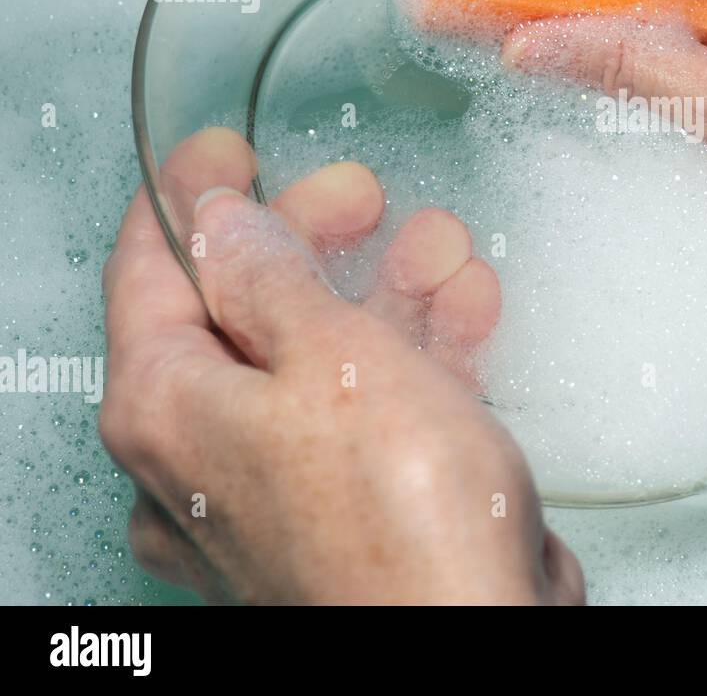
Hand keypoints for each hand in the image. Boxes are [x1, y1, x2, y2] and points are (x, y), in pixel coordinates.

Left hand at [100, 127, 583, 603]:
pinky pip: (362, 410)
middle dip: (313, 241)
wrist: (474, 637)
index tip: (226, 152)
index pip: (149, 271)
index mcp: (164, 409)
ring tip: (440, 246)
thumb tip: (219, 221)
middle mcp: (198, 458)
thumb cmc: (401, 519)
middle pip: (242, 311)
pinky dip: (409, 355)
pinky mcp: (339, 514)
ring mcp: (271, 492)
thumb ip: (266, 277)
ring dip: (382, 293)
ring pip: (316, 358)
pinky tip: (462, 312)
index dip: (191, 199)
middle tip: (361, 195)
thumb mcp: (330, 355)